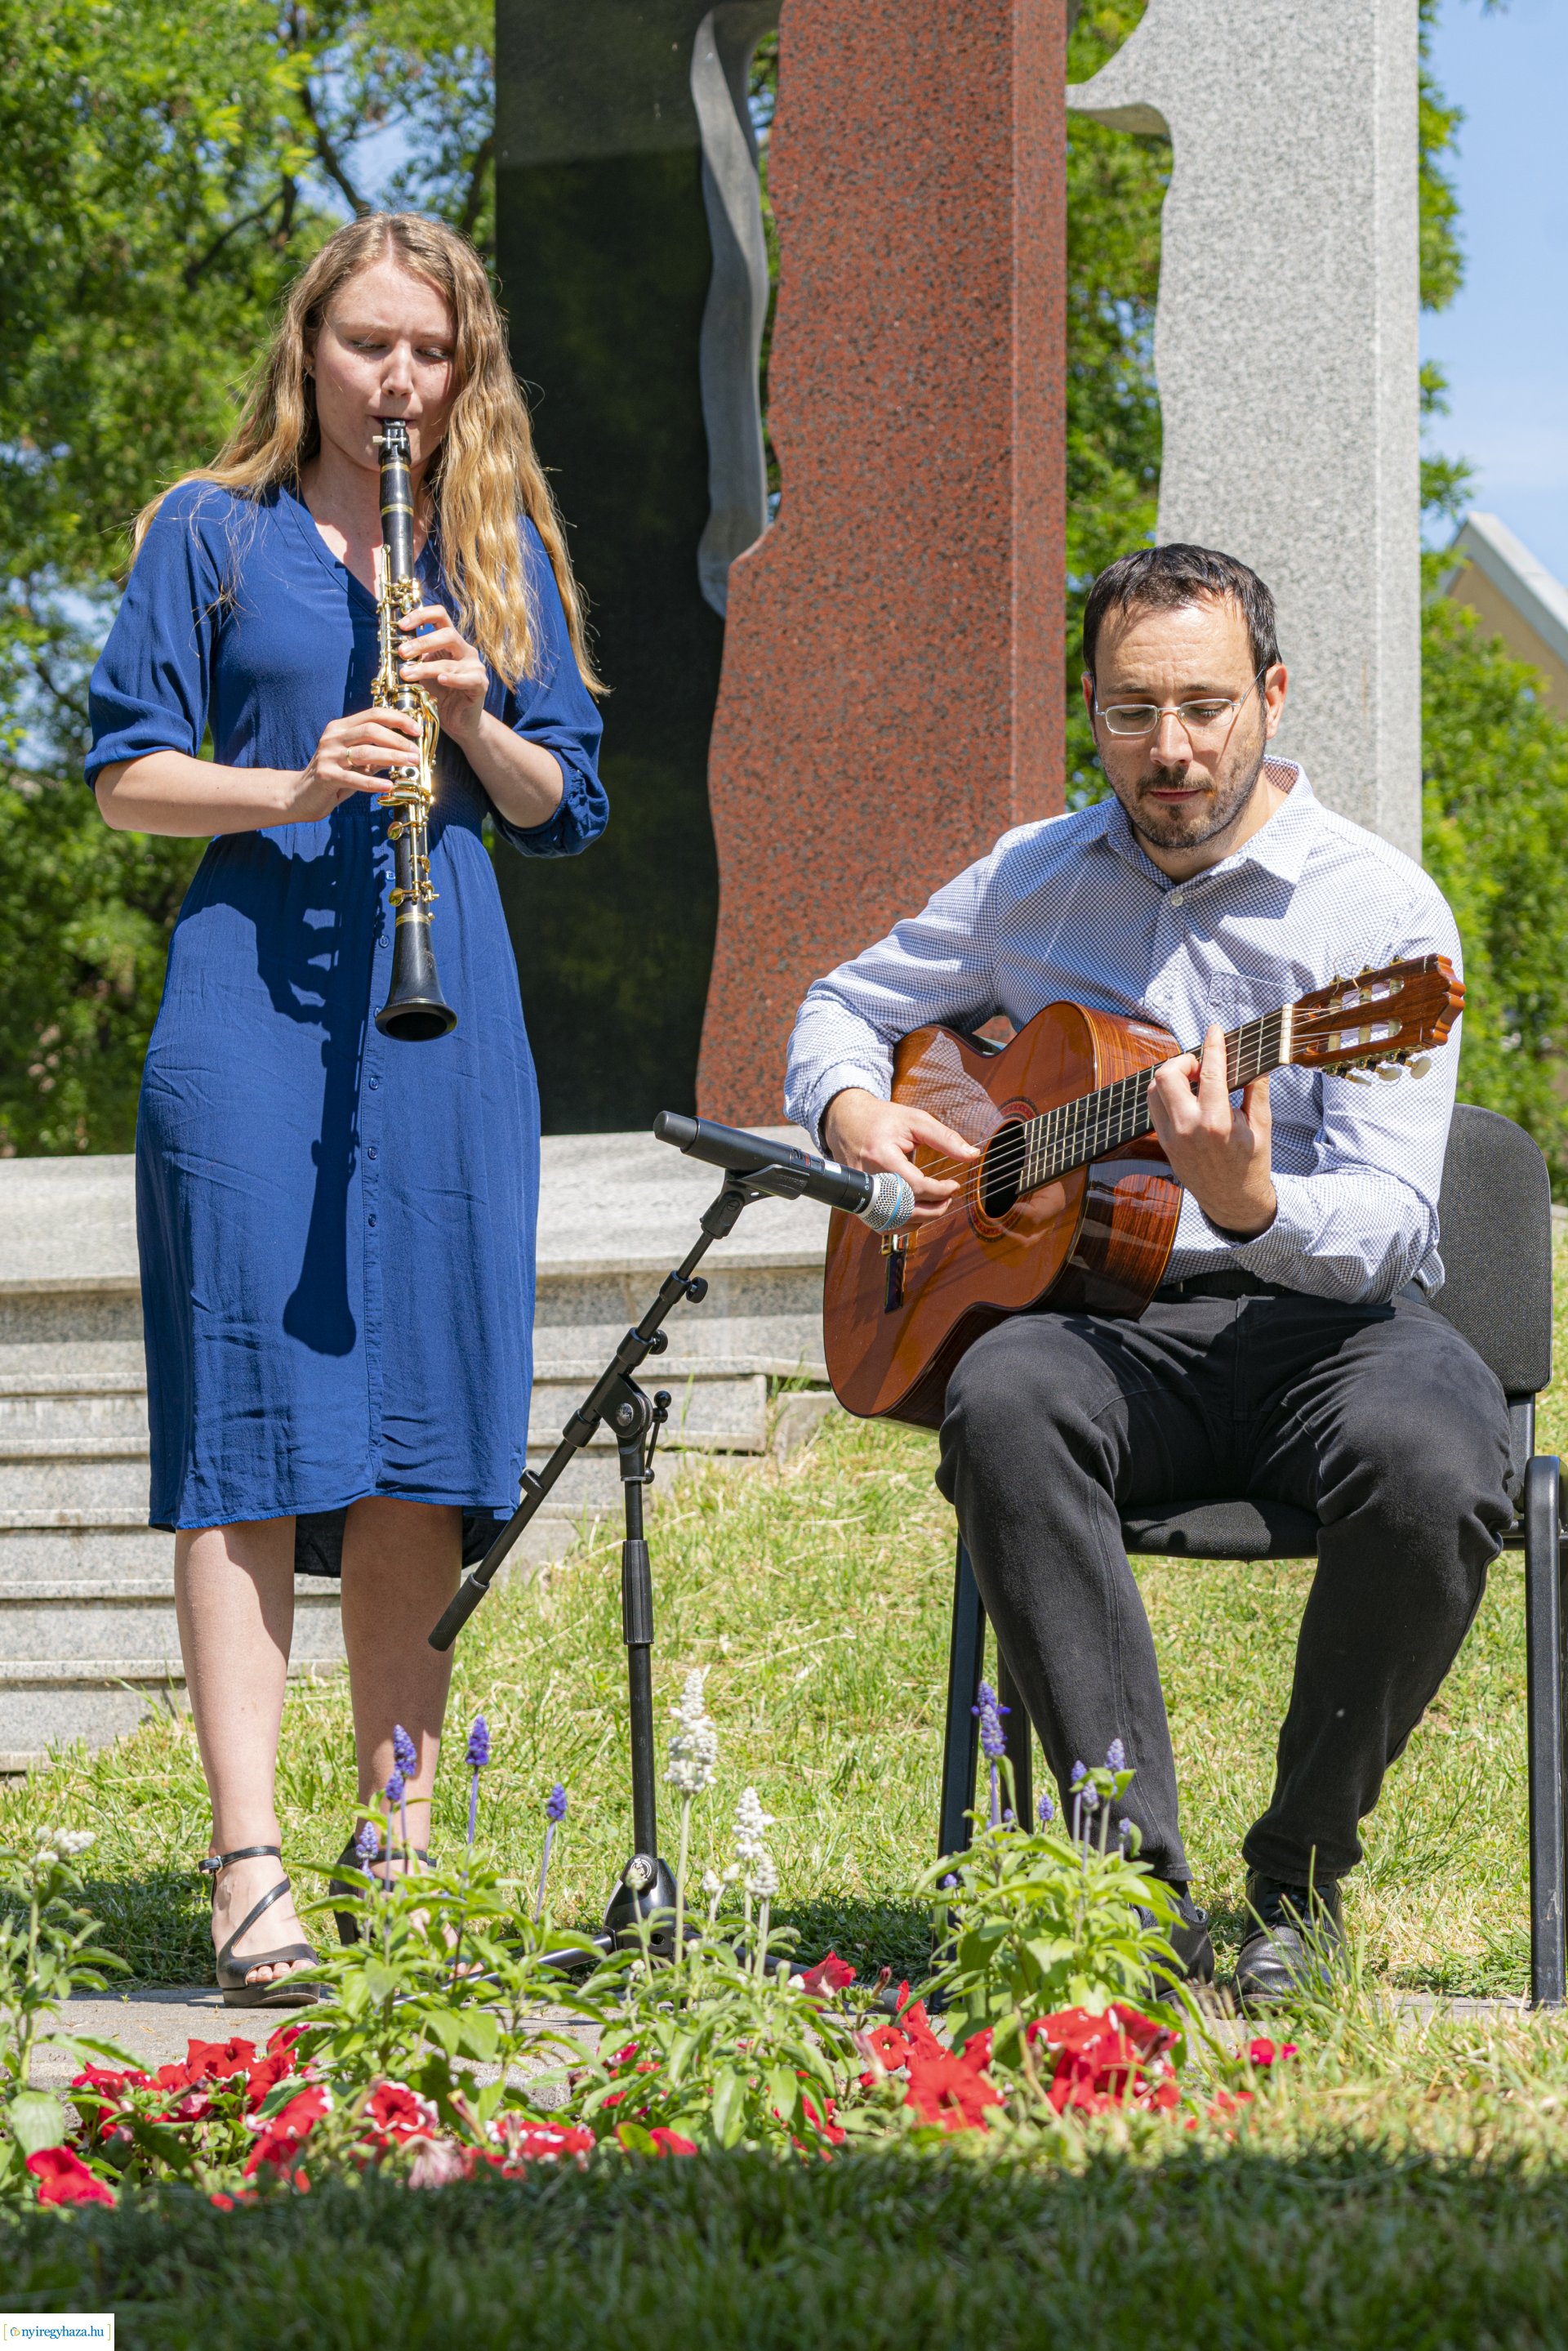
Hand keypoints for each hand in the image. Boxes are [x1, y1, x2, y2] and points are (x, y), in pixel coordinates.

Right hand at [286, 706, 424, 821]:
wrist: (302, 795)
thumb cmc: (334, 777)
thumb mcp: (356, 762)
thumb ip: (376, 753)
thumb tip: (406, 752)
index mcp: (341, 728)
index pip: (373, 714)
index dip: (397, 719)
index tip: (416, 730)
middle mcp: (333, 737)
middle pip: (371, 730)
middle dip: (397, 740)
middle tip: (415, 753)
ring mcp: (328, 755)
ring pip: (365, 752)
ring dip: (391, 757)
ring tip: (410, 764)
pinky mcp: (326, 775)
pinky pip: (354, 778)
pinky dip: (373, 782)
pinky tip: (388, 786)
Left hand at [398, 603, 488, 747]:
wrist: (459, 721)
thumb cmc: (440, 695)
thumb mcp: (422, 673)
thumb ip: (411, 660)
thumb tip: (388, 650)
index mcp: (451, 641)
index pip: (440, 616)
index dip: (421, 615)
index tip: (402, 625)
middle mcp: (465, 650)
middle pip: (447, 634)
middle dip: (422, 642)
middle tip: (402, 653)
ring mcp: (474, 667)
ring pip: (450, 661)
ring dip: (426, 667)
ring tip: (406, 674)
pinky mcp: (480, 684)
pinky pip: (467, 679)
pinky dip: (453, 679)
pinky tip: (440, 680)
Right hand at [821, 1088, 978, 1227]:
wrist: (846, 1121)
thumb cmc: (881, 1119)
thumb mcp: (916, 1120)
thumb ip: (945, 1138)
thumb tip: (972, 1154)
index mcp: (881, 1156)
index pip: (915, 1186)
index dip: (940, 1191)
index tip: (954, 1185)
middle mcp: (868, 1178)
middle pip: (905, 1209)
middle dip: (934, 1209)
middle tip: (948, 1198)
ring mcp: (861, 1193)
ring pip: (893, 1222)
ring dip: (920, 1219)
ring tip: (936, 1205)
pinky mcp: (858, 1201)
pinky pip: (882, 1224)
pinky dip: (903, 1223)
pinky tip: (916, 1212)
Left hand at [1147, 1025, 1276, 1238]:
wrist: (1233, 1202)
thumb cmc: (1251, 1163)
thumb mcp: (1262, 1127)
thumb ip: (1256, 1090)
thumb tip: (1256, 1060)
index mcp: (1216, 1124)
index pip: (1210, 1073)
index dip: (1212, 1045)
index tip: (1214, 1030)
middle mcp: (1187, 1129)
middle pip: (1167, 1075)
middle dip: (1184, 1061)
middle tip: (1202, 1065)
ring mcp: (1171, 1138)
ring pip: (1154, 1089)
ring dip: (1172, 1076)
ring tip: (1195, 1080)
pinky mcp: (1163, 1144)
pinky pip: (1154, 1107)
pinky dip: (1167, 1094)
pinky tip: (1187, 1096)